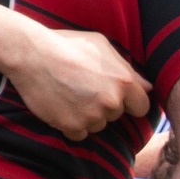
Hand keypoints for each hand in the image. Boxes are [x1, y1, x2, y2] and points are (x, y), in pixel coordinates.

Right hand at [11, 28, 151, 141]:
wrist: (31, 54)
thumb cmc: (67, 45)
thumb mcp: (102, 47)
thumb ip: (127, 69)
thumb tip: (148, 87)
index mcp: (124, 81)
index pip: (142, 107)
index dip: (131, 103)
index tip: (118, 98)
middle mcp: (111, 102)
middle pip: (116, 116)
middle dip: (105, 106)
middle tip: (84, 89)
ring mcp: (91, 116)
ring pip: (98, 126)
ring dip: (88, 116)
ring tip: (70, 95)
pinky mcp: (71, 126)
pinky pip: (79, 134)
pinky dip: (72, 125)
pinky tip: (62, 107)